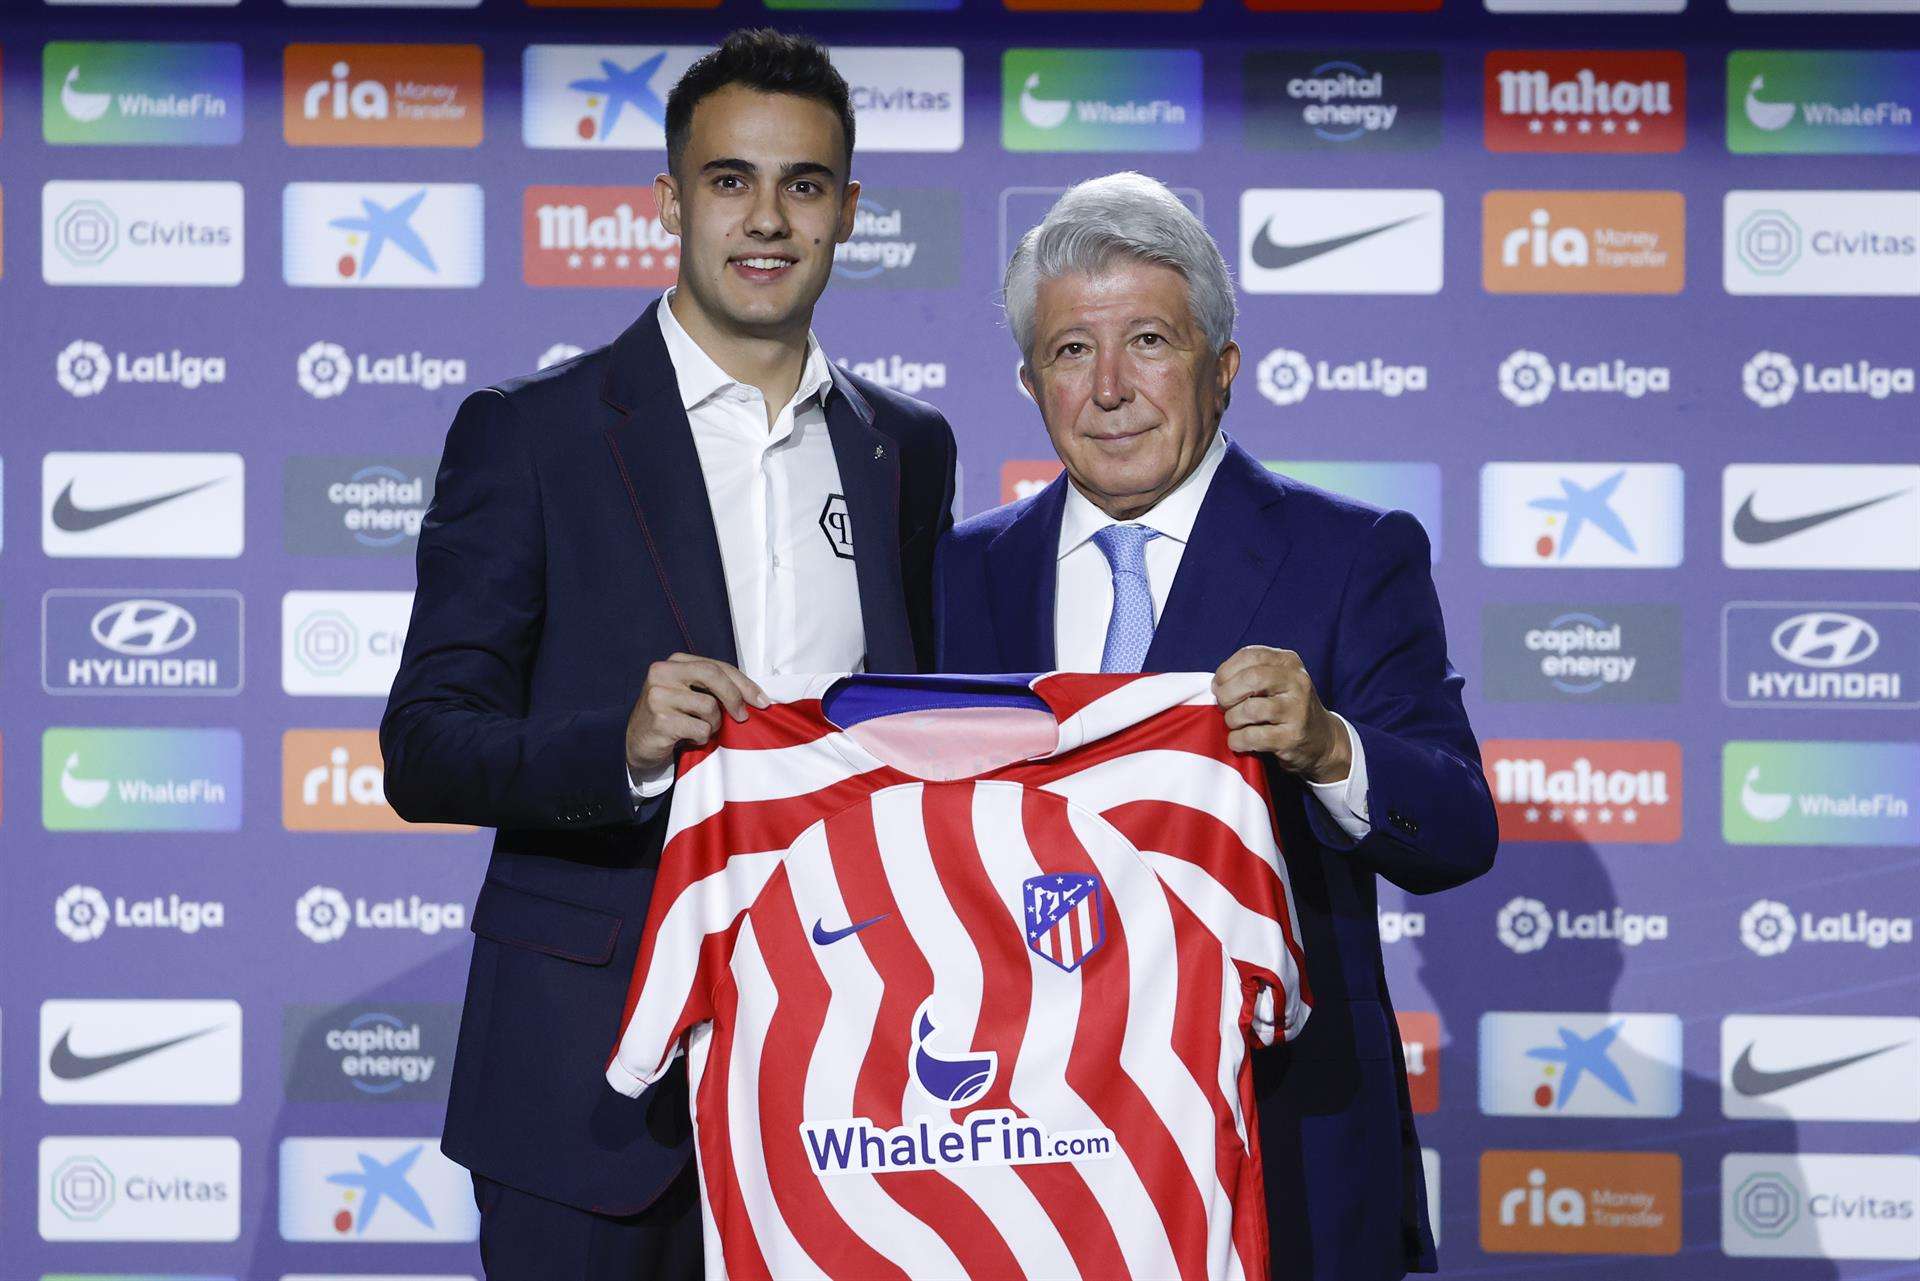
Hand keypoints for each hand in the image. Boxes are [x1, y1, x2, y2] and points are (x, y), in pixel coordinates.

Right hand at [626, 654, 767, 775]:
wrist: (637, 743)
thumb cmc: (672, 717)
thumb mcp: (690, 694)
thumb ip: (714, 687)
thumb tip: (755, 696)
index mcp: (675, 662)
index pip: (717, 666)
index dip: (744, 683)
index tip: (762, 700)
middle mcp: (662, 673)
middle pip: (713, 675)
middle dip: (735, 697)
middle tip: (743, 716)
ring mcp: (658, 695)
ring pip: (708, 706)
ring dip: (713, 724)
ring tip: (701, 729)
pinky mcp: (659, 720)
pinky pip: (699, 728)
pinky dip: (701, 738)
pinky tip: (688, 739)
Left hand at [1212, 645, 1350, 783]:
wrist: (1320, 739)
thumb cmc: (1285, 707)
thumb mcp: (1275, 681)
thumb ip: (1249, 674)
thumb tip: (1217, 684)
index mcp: (1289, 662)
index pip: (1250, 655)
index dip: (1226, 671)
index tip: (1218, 685)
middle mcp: (1297, 682)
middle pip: (1251, 679)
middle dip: (1227, 693)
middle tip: (1223, 705)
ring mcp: (1297, 710)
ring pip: (1250, 709)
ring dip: (1232, 719)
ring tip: (1235, 724)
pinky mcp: (1292, 737)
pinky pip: (1252, 737)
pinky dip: (1237, 740)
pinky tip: (1240, 740)